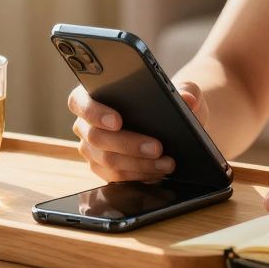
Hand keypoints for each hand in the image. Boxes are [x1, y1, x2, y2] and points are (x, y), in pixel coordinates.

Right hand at [67, 80, 208, 182]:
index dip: (94, 112)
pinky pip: (116, 177)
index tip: (117, 121)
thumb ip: (185, 90)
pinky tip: (159, 172)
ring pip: (107, 160)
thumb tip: (188, 100)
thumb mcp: (180, 91)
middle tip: (156, 147)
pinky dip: (139, 175)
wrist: (172, 124)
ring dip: (139, 163)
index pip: (80, 102)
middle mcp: (86, 124)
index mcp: (92, 96)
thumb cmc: (167, 102)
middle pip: (96, 136)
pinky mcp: (103, 170)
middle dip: (128, 143)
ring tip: (167, 162)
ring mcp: (91, 149)